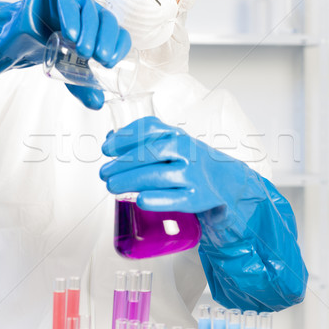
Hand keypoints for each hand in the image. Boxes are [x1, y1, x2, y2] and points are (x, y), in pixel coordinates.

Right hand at [0, 0, 130, 107]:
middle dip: (107, 40)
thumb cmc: (52, 50)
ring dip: (90, 32)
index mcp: (102, 28)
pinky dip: (71, 18)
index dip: (119, 45)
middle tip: (102, 59)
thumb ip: (84, 87)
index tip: (111, 62)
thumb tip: (98, 105)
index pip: (119, 32)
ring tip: (84, 52)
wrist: (20, 39)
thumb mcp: (70, 70)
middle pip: (107, 20)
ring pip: (89, 10)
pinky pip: (67, 2)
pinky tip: (70, 34)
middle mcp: (92, 11)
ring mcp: (74, 0)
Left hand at [100, 116, 241, 213]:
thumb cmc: (189, 160)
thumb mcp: (170, 142)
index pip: (150, 129)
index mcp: (176, 135)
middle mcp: (185, 151)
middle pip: (150, 153)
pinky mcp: (196, 198)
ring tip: (112, 186)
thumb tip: (109, 138)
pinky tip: (139, 200)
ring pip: (158, 176)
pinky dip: (156, 200)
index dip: (125, 138)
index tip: (107, 148)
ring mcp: (192, 174)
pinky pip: (174, 199)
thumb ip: (142, 140)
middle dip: (123, 163)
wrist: (224, 179)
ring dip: (131, 181)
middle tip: (104, 173)